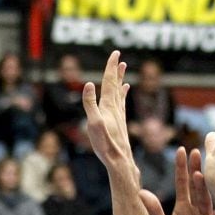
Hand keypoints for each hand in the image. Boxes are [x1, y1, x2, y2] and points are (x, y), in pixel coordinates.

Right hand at [82, 50, 136, 173]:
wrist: (119, 161)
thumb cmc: (105, 144)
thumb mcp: (93, 123)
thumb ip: (90, 104)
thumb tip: (89, 84)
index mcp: (108, 106)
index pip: (109, 82)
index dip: (111, 67)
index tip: (115, 53)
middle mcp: (115, 108)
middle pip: (115, 85)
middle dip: (116, 70)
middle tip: (119, 57)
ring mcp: (119, 115)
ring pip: (119, 92)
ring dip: (120, 79)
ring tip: (123, 68)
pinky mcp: (120, 123)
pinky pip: (121, 103)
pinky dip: (122, 93)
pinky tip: (125, 91)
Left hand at [140, 148, 214, 214]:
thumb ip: (153, 211)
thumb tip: (141, 192)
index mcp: (183, 208)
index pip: (182, 183)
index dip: (182, 168)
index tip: (182, 150)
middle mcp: (197, 211)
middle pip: (197, 187)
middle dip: (196, 170)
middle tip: (197, 152)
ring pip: (207, 201)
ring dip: (204, 189)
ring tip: (202, 175)